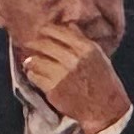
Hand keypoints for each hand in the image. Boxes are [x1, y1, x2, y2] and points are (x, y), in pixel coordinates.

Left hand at [17, 24, 131, 133]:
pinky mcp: (53, 89)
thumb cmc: (103, 81)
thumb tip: (68, 25)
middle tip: (28, 43)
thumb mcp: (99, 56)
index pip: (58, 31)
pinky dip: (32, 73)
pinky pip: (34, 76)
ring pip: (35, 60)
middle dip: (34, 43)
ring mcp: (62, 75)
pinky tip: (36, 74)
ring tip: (31, 61)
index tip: (40, 30)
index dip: (46, 30)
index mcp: (86, 49)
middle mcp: (73, 60)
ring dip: (31, 60)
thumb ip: (82, 40)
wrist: (105, 108)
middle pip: (43, 44)